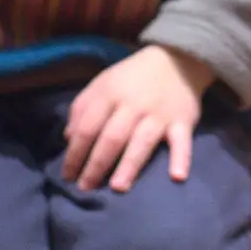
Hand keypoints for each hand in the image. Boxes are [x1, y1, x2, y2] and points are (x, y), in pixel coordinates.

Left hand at [63, 46, 213, 191]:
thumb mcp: (102, 84)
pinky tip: (177, 177)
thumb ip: (82, 108)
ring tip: (117, 188)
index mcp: (110, 94)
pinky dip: (181, 158)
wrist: (176, 60)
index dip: (75, 153)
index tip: (67, 176)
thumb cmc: (131, 78)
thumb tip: (68, 139)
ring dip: (130, 165)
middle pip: (112, 138)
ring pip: (142, 142)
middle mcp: (133, 105)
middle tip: (86, 189)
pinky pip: (181, 142)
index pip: (88, 127)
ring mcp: (159, 114)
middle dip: (97, 165)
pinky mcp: (183, 121)